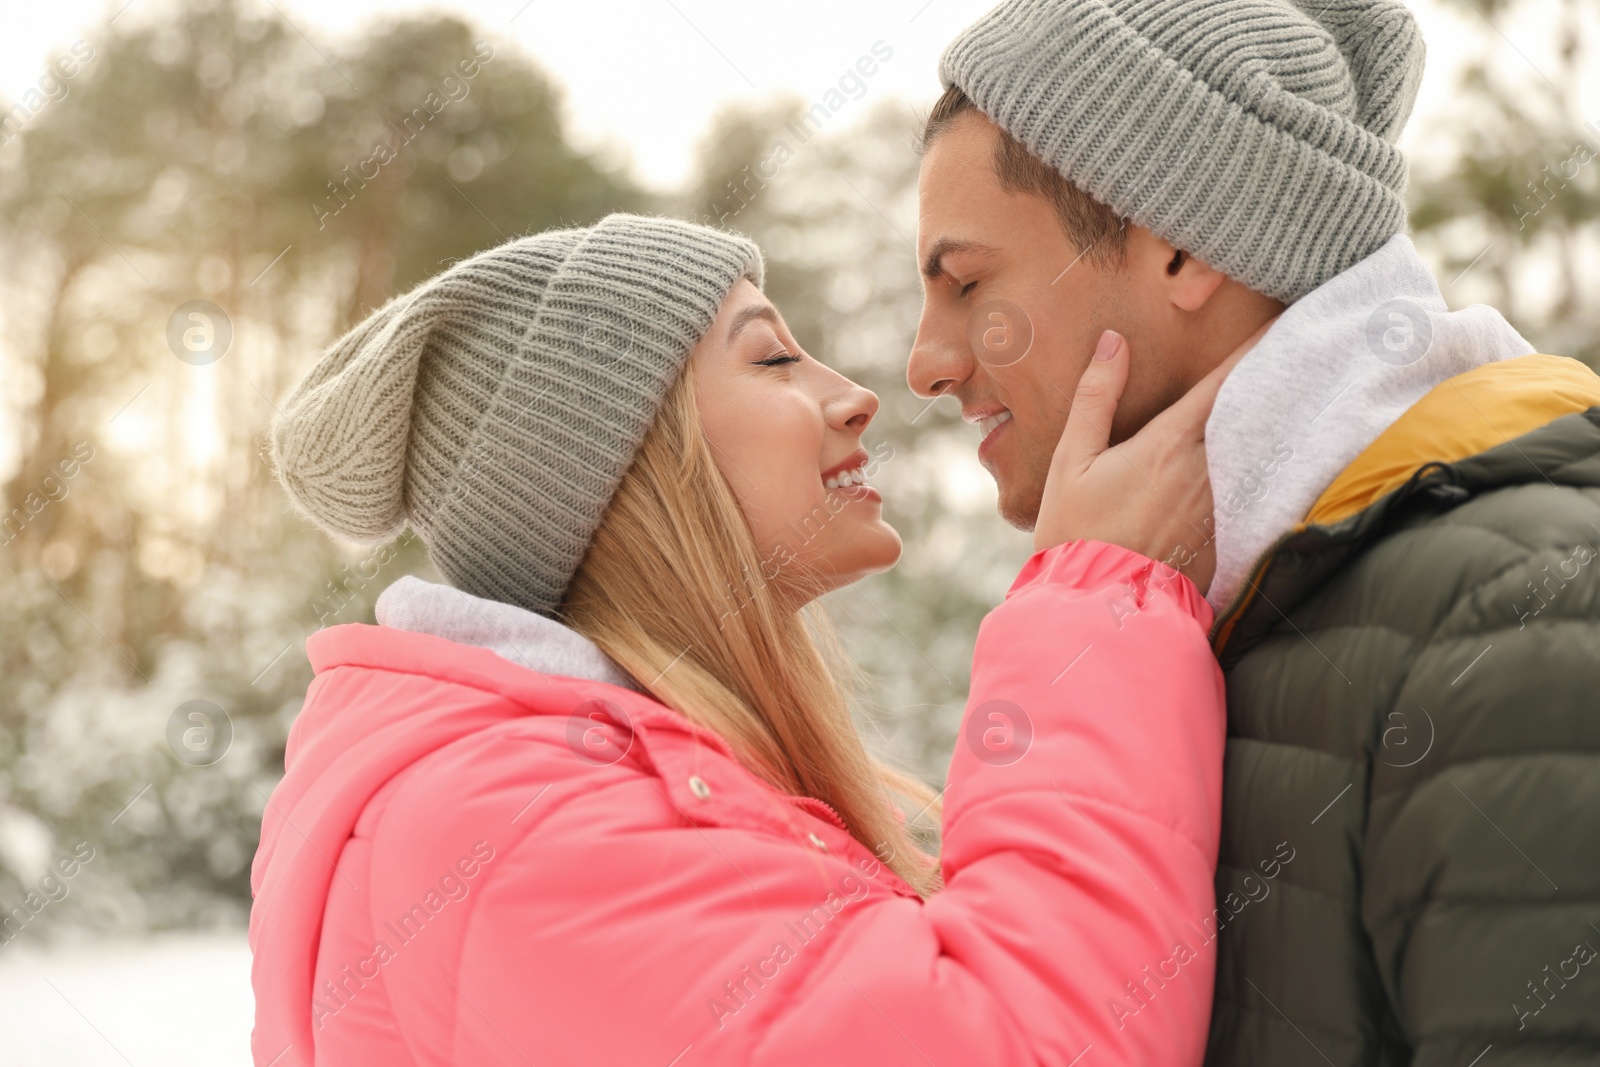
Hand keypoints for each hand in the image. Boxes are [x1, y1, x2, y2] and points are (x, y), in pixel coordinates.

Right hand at [1032, 321, 1273, 594]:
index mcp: (1169, 443)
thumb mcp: (1070, 462)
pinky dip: (1261, 463)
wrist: (1097, 606)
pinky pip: (1251, 486)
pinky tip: (1270, 453)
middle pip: (1253, 410)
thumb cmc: (1076, 532)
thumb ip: (1095, 398)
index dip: (1257, 346)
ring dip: (1270, 420)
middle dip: (1273, 377)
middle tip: (1299, 345)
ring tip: (1289, 392)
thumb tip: (1113, 343)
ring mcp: (1222, 503)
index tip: (1283, 318)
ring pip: (1257, 447)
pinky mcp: (1226, 532)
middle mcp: (1205, 469)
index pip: (1226, 381)